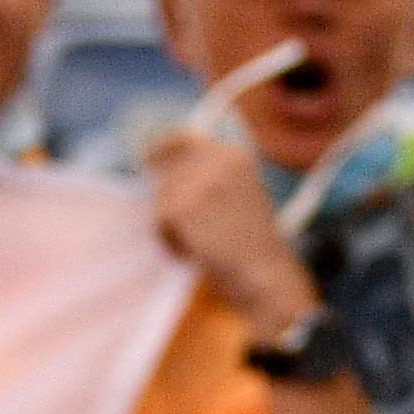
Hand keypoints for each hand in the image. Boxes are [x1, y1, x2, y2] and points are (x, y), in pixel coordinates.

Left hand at [151, 132, 319, 332]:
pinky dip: (171, 241)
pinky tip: (194, 252)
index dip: (162, 149)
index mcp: (235, 155)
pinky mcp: (181, 206)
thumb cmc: (254, 246)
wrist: (265, 274)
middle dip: (168, 199)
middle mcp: (218, 160)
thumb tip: (162, 167)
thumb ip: (210, 177)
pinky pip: (160, 221)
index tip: (149, 160)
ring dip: (173, 225)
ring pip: (162, 198)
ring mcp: (198, 182)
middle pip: (167, 171)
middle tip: (179, 222)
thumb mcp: (240, 196)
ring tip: (201, 244)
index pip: (184, 139)